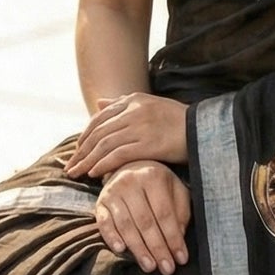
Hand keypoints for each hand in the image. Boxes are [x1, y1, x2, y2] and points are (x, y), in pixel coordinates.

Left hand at [66, 92, 189, 177]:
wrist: (205, 128)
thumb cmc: (178, 120)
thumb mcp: (150, 104)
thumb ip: (123, 103)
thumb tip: (99, 103)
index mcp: (133, 100)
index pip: (99, 118)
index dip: (85, 136)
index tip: (77, 152)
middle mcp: (134, 110)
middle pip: (98, 132)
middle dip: (81, 152)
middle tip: (70, 167)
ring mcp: (141, 126)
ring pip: (105, 144)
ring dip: (88, 160)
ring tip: (77, 173)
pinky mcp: (149, 143)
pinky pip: (118, 154)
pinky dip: (103, 164)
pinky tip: (95, 173)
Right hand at [94, 161, 190, 273]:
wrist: (129, 166)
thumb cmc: (158, 183)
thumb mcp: (176, 190)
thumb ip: (181, 211)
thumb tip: (178, 237)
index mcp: (153, 176)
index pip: (165, 213)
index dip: (173, 238)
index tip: (181, 259)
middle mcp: (131, 181)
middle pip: (145, 222)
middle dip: (157, 248)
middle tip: (166, 269)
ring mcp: (112, 192)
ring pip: (126, 225)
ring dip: (138, 249)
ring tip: (149, 267)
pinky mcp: (100, 202)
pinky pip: (103, 223)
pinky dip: (111, 237)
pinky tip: (121, 250)